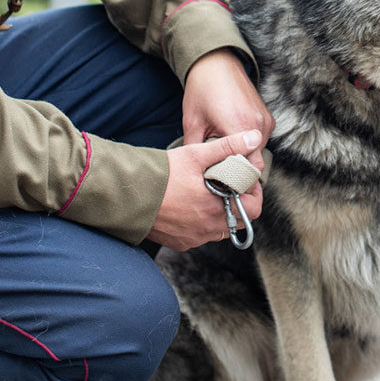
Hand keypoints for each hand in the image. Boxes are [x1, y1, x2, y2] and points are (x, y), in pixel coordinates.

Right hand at [149, 129, 265, 250]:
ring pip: (220, 229)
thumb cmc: (160, 175)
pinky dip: (202, 222)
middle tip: (230, 185)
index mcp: (215, 209)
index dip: (253, 193)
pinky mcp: (180, 242)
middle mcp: (206, 229)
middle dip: (239, 203)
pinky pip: (200, 235)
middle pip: (238, 221)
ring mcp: (193, 238)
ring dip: (221, 213)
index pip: (252, 210)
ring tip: (211, 193)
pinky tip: (193, 205)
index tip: (244, 180)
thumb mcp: (196, 155)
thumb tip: (253, 138)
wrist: (126, 195)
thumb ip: (228, 147)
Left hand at [181, 49, 274, 174]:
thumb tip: (196, 173)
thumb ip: (196, 151)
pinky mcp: (268, 117)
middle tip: (222, 175)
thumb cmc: (202, 91)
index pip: (248, 169)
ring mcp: (266, 121)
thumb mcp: (192, 123)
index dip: (237, 181)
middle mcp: (258, 126)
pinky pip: (261, 140)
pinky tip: (233, 140)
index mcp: (239, 128)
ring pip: (259, 152)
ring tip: (225, 154)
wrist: (217, 63)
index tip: (224, 186)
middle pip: (255, 164)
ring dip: (245, 157)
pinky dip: (249, 145)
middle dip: (240, 172)